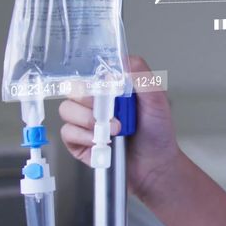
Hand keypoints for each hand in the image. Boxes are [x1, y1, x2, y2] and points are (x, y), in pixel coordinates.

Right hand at [58, 55, 179, 200]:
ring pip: (67, 110)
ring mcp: (84, 121)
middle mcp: (95, 101)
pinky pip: (67, 133)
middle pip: (73, 88)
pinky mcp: (78, 142)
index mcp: (111, 87)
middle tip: (113, 114)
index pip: (90, 72)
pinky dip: (84, 137)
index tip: (104, 86)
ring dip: (89, 121)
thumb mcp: (157, 100)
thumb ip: (142, 78)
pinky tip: (101, 142)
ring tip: (113, 131)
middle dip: (91, 101)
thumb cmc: (157, 132)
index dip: (92, 76)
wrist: (155, 165)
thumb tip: (125, 60)